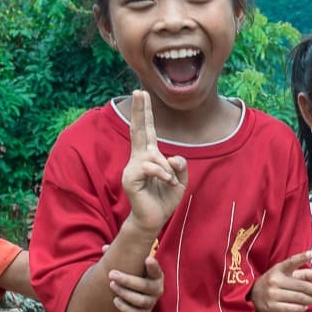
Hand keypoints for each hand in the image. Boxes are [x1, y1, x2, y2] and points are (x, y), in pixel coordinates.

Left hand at [108, 253, 163, 311]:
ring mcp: (152, 302)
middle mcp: (157, 289)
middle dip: (127, 280)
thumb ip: (121, 256)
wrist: (135, 292)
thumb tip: (105, 248)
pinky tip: (115, 300)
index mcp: (156, 275)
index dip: (153, 266)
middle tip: (111, 274)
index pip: (156, 270)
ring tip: (111, 285)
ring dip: (124, 293)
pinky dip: (126, 308)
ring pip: (141, 301)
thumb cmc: (133, 274)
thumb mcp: (132, 265)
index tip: (147, 258)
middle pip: (145, 286)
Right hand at [122, 89, 186, 233]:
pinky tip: (167, 182)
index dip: (144, 113)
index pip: (146, 130)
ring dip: (167, 169)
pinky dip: (163, 174)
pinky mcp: (130, 178)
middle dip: (139, 111)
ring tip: (170, 182)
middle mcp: (138, 158)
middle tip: (138, 92)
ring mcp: (132, 168)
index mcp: (149, 156)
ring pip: (153, 156)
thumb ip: (181, 167)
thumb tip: (174, 157)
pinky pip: (150, 167)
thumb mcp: (180, 181)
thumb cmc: (165, 199)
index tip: (141, 94)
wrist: (153, 219)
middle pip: (138, 130)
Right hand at [252, 251, 311, 311]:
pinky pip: (291, 308)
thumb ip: (303, 273)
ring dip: (311, 300)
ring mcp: (272, 294)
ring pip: (298, 298)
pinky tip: (305, 307)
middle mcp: (274, 280)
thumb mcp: (285, 274)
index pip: (290, 262)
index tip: (310, 254)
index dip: (300, 257)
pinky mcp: (271, 307)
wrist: (252, 296)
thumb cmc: (273, 283)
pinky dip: (300, 308)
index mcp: (278, 269)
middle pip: (301, 285)